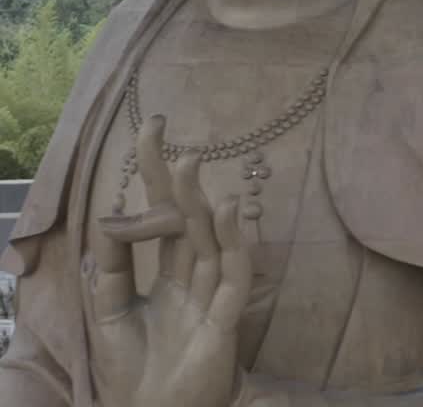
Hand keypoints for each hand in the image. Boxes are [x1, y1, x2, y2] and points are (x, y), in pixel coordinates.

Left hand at [84, 115, 251, 406]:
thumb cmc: (133, 370)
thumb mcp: (109, 312)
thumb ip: (110, 267)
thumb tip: (111, 218)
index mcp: (169, 276)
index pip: (164, 218)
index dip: (157, 179)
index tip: (151, 134)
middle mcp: (194, 280)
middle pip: (188, 220)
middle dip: (176, 178)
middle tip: (166, 133)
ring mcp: (211, 297)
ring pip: (210, 242)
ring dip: (201, 203)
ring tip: (190, 163)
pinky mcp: (224, 320)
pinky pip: (233, 276)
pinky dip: (233, 243)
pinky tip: (227, 211)